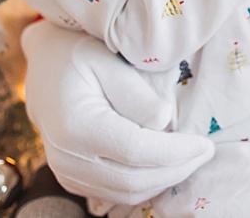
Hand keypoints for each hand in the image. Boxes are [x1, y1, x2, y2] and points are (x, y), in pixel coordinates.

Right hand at [20, 20, 214, 203]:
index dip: (176, 152)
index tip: (205, 144)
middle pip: (133, 180)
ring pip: (126, 193)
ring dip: (164, 180)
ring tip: (190, 157)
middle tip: (205, 151)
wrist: (44, 68)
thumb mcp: (108, 61)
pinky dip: (146, 184)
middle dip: (177, 169)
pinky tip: (166, 164)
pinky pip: (115, 193)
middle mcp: (67, 158)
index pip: (136, 151)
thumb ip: (136, 95)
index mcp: (76, 126)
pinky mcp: (73, 179)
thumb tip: (166, 121)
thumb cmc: (79, 56)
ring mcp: (67, 173)